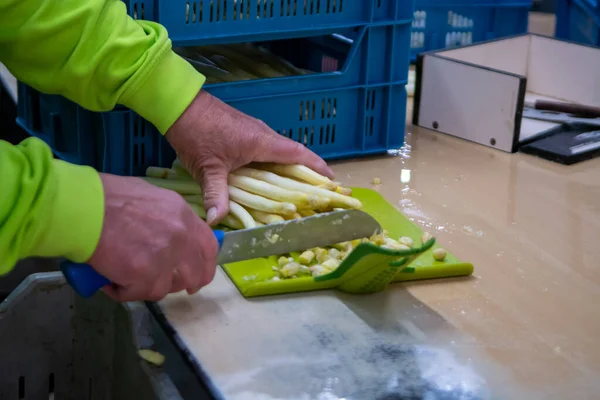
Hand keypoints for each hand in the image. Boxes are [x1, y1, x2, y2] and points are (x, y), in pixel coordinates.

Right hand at [88, 173, 218, 301]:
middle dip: (181, 284)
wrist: (82, 206)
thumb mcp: (151, 199)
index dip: (205, 265)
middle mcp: (181, 237)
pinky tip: (109, 280)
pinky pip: (138, 293)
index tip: (197, 275)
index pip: (209, 247)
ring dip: (145, 286)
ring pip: (164, 288)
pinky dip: (122, 291)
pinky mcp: (144, 275)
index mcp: (183, 216)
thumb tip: (169, 236)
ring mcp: (165, 257)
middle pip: (194, 274)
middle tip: (163, 284)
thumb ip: (168, 219)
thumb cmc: (107, 197)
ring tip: (123, 275)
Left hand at [165, 90, 334, 224]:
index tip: (331, 180)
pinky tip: (269, 176)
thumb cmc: (197, 133)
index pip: (298, 154)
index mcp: (261, 142)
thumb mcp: (207, 168)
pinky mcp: (243, 130)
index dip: (317, 166)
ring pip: (279, 151)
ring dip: (290, 166)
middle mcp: (263, 134)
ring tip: (297, 187)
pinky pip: (267, 149)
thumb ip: (215, 195)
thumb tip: (215, 222)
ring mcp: (254, 130)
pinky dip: (274, 162)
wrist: (180, 104)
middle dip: (307, 171)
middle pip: (293, 153)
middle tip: (316, 192)